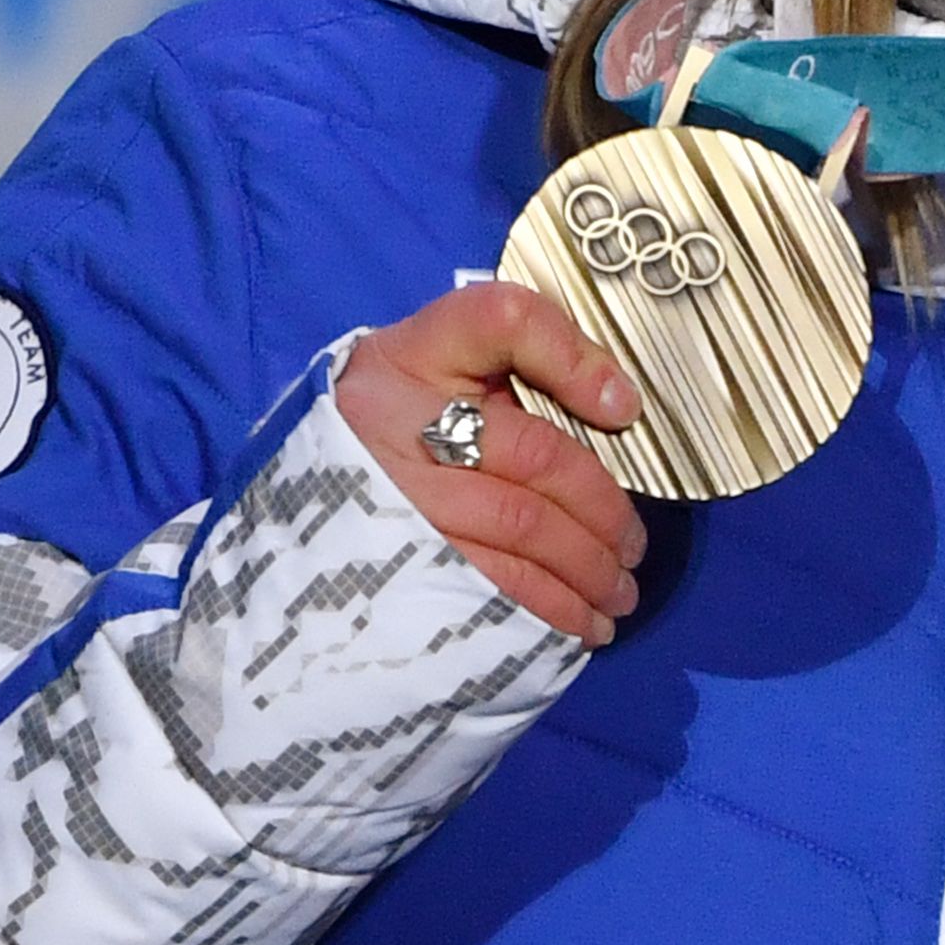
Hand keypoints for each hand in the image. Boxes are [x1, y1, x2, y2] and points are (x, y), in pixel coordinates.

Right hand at [332, 281, 645, 642]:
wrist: (310, 471)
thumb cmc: (407, 412)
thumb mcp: (455, 364)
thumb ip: (533, 362)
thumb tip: (622, 406)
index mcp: (420, 351)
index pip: (501, 321)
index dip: (573, 360)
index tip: (625, 410)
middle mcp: (397, 415)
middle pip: (534, 457)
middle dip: (603, 513)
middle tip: (634, 551)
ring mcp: (388, 491)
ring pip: (516, 531)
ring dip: (585, 571)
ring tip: (618, 595)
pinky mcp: (382, 555)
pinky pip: (482, 586)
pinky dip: (544, 609)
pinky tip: (577, 623)